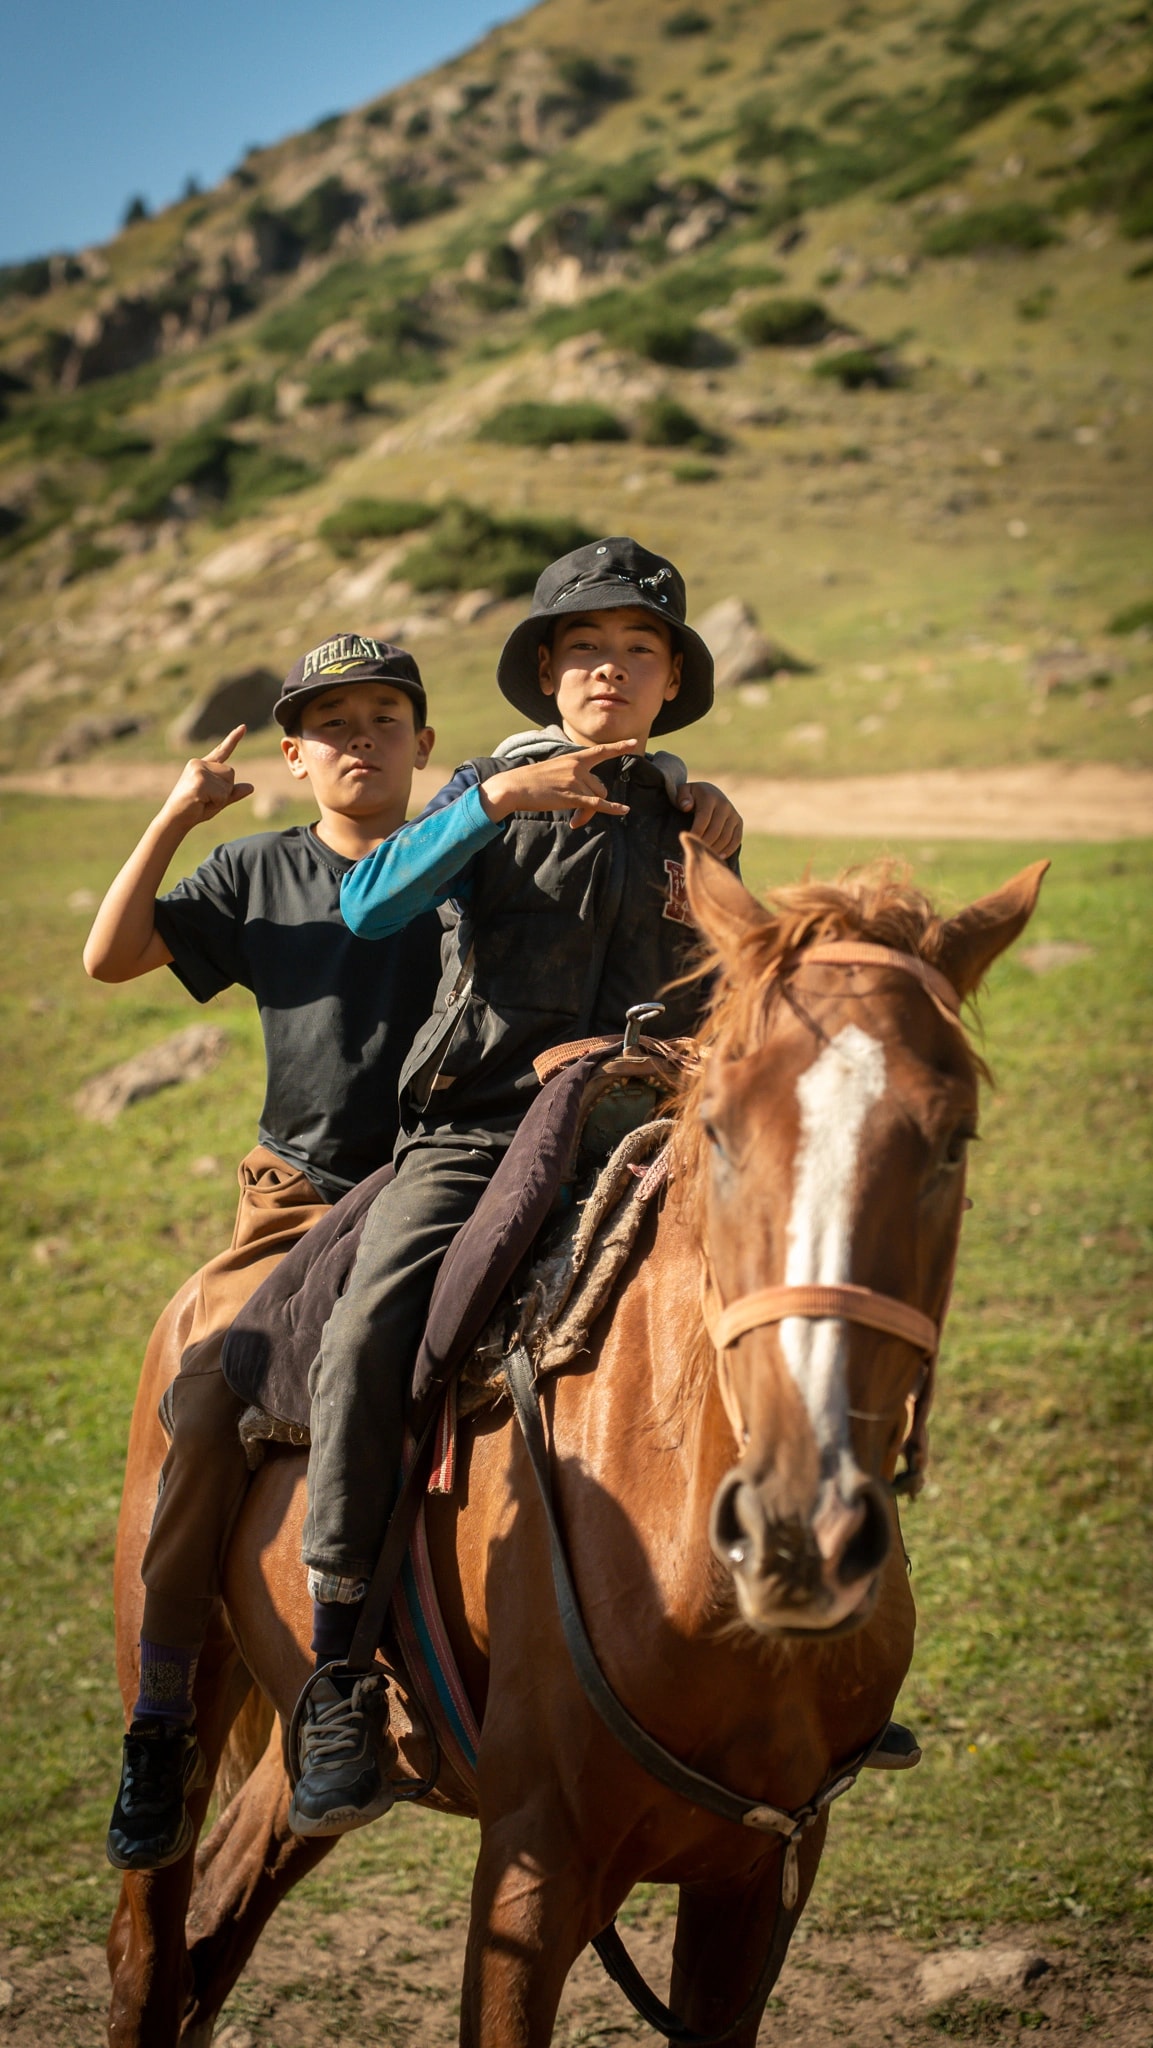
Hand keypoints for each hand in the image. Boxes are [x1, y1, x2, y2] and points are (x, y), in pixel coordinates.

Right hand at [161, 725, 254, 827]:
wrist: (174, 820)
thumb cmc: (194, 810)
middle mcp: (199, 763)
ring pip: (228, 783)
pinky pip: (222, 794)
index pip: (222, 751)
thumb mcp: (218, 800)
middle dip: (225, 791)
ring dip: (220, 798)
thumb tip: (251, 787)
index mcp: (202, 765)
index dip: (233, 739)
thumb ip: (233, 793)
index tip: (243, 727)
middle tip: (206, 799)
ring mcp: (198, 770)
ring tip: (202, 801)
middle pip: (231, 773)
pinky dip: (216, 803)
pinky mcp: (199, 781)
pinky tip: (201, 803)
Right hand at [480, 741, 636, 829]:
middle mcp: (577, 768)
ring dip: (588, 813)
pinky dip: (613, 808)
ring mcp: (575, 781)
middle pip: (600, 786)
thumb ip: (571, 776)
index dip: (619, 747)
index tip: (633, 742)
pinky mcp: (571, 796)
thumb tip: (584, 794)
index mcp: (573, 758)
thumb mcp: (553, 770)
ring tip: (575, 820)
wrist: (514, 787)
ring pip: (596, 799)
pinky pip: (597, 803)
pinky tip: (624, 810)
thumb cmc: (530, 781)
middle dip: (594, 801)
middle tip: (579, 815)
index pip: (600, 751)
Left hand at [677, 781, 742, 860]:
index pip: (703, 820)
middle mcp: (724, 805)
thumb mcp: (683, 791)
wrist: (708, 791)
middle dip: (704, 844)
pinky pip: (736, 839)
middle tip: (694, 853)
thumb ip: (682, 796)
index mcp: (709, 797)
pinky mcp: (739, 821)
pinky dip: (728, 850)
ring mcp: (733, 813)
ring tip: (704, 856)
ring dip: (715, 849)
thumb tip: (687, 806)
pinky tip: (718, 857)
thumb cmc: (691, 796)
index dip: (695, 834)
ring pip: (726, 837)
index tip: (687, 843)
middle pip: (715, 831)